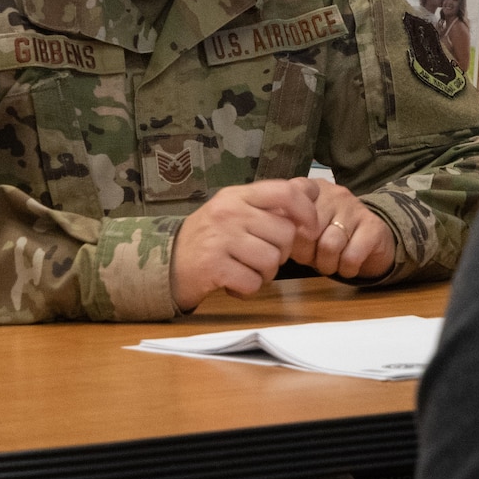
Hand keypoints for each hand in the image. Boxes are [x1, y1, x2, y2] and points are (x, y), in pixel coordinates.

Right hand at [169, 179, 320, 310]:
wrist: (165, 262)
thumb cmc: (210, 237)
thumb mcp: (236, 210)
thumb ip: (271, 203)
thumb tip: (312, 188)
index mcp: (237, 195)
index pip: (285, 192)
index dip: (307, 210)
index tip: (311, 228)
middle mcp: (229, 212)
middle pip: (285, 234)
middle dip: (281, 253)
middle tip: (259, 257)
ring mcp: (220, 238)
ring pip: (272, 261)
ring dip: (264, 274)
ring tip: (245, 270)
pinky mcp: (213, 266)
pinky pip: (252, 283)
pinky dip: (246, 289)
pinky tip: (232, 283)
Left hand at [290, 180, 396, 280]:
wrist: (371, 242)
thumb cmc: (327, 236)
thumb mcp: (303, 231)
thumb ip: (287, 228)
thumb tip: (275, 236)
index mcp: (312, 189)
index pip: (293, 196)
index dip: (289, 226)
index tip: (293, 240)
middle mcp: (334, 193)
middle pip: (308, 230)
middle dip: (307, 254)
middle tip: (313, 258)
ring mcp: (355, 207)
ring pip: (329, 245)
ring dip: (327, 264)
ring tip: (330, 263)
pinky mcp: (373, 226)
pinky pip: (351, 256)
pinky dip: (346, 269)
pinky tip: (347, 265)